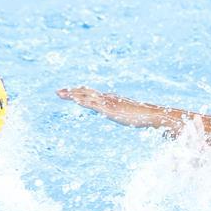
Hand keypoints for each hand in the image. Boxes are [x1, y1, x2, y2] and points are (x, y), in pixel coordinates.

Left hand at [57, 86, 173, 128]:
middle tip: (58, 92)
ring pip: (86, 96)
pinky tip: (74, 100)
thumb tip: (132, 118)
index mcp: (113, 99)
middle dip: (72, 91)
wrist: (152, 115)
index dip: (81, 92)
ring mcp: (109, 103)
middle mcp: (109, 98)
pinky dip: (82, 101)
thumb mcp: (132, 117)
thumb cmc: (144, 117)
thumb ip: (128, 115)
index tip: (70, 92)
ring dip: (72, 94)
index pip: (93, 94)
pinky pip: (93, 104)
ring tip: (60, 94)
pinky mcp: (110, 109)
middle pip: (86, 92)